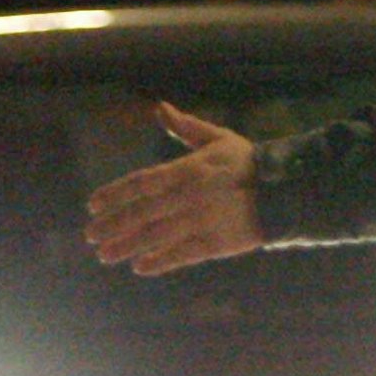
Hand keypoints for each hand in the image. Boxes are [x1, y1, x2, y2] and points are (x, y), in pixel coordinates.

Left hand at [85, 102, 262, 275]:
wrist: (285, 190)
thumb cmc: (247, 163)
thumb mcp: (218, 138)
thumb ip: (185, 127)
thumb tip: (160, 108)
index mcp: (187, 169)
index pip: (141, 183)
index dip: (114, 194)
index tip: (92, 206)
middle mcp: (189, 196)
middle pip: (142, 212)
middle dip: (113, 225)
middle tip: (90, 236)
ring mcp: (202, 221)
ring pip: (157, 236)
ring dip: (128, 246)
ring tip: (106, 255)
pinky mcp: (216, 243)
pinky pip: (182, 255)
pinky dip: (161, 262)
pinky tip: (141, 267)